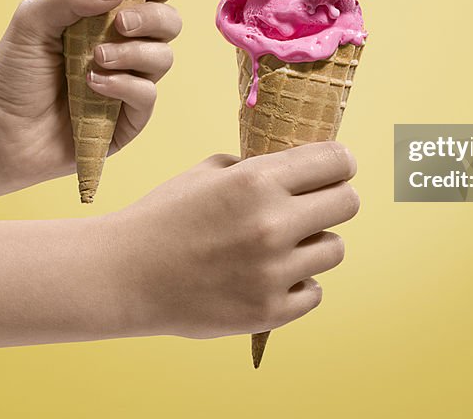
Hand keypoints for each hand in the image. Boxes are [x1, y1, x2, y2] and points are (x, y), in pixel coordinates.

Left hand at [0, 0, 181, 187]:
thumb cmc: (13, 74)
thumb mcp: (32, 21)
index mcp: (105, 17)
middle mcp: (124, 47)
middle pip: (168, 23)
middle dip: (153, 18)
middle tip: (121, 23)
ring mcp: (130, 83)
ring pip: (163, 57)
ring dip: (134, 53)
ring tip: (95, 59)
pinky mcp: (129, 119)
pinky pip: (147, 95)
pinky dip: (124, 85)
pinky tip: (93, 85)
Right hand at [95, 142, 359, 338]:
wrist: (123, 275)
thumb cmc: (164, 217)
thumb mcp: (208, 172)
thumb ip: (259, 167)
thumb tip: (303, 168)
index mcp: (256, 180)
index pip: (335, 161)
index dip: (340, 162)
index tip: (337, 168)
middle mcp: (271, 224)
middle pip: (349, 203)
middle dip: (334, 200)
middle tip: (313, 207)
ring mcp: (272, 271)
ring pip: (335, 249)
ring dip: (314, 244)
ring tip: (282, 246)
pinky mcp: (269, 312)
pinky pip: (314, 292)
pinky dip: (298, 284)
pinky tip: (270, 277)